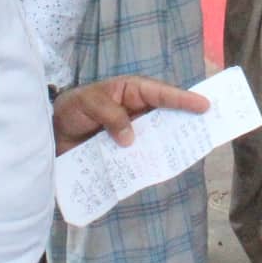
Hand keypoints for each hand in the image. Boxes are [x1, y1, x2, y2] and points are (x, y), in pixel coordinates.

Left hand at [52, 76, 209, 154]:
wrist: (51, 132)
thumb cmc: (71, 108)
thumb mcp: (88, 103)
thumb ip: (111, 115)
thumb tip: (130, 139)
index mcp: (131, 91)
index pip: (161, 93)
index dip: (183, 99)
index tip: (204, 105)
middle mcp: (137, 111)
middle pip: (167, 116)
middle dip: (187, 122)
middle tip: (210, 128)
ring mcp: (133, 133)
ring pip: (158, 138)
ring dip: (171, 145)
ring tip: (192, 153)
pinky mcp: (125, 152)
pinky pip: (143, 157)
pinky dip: (152, 163)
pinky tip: (162, 171)